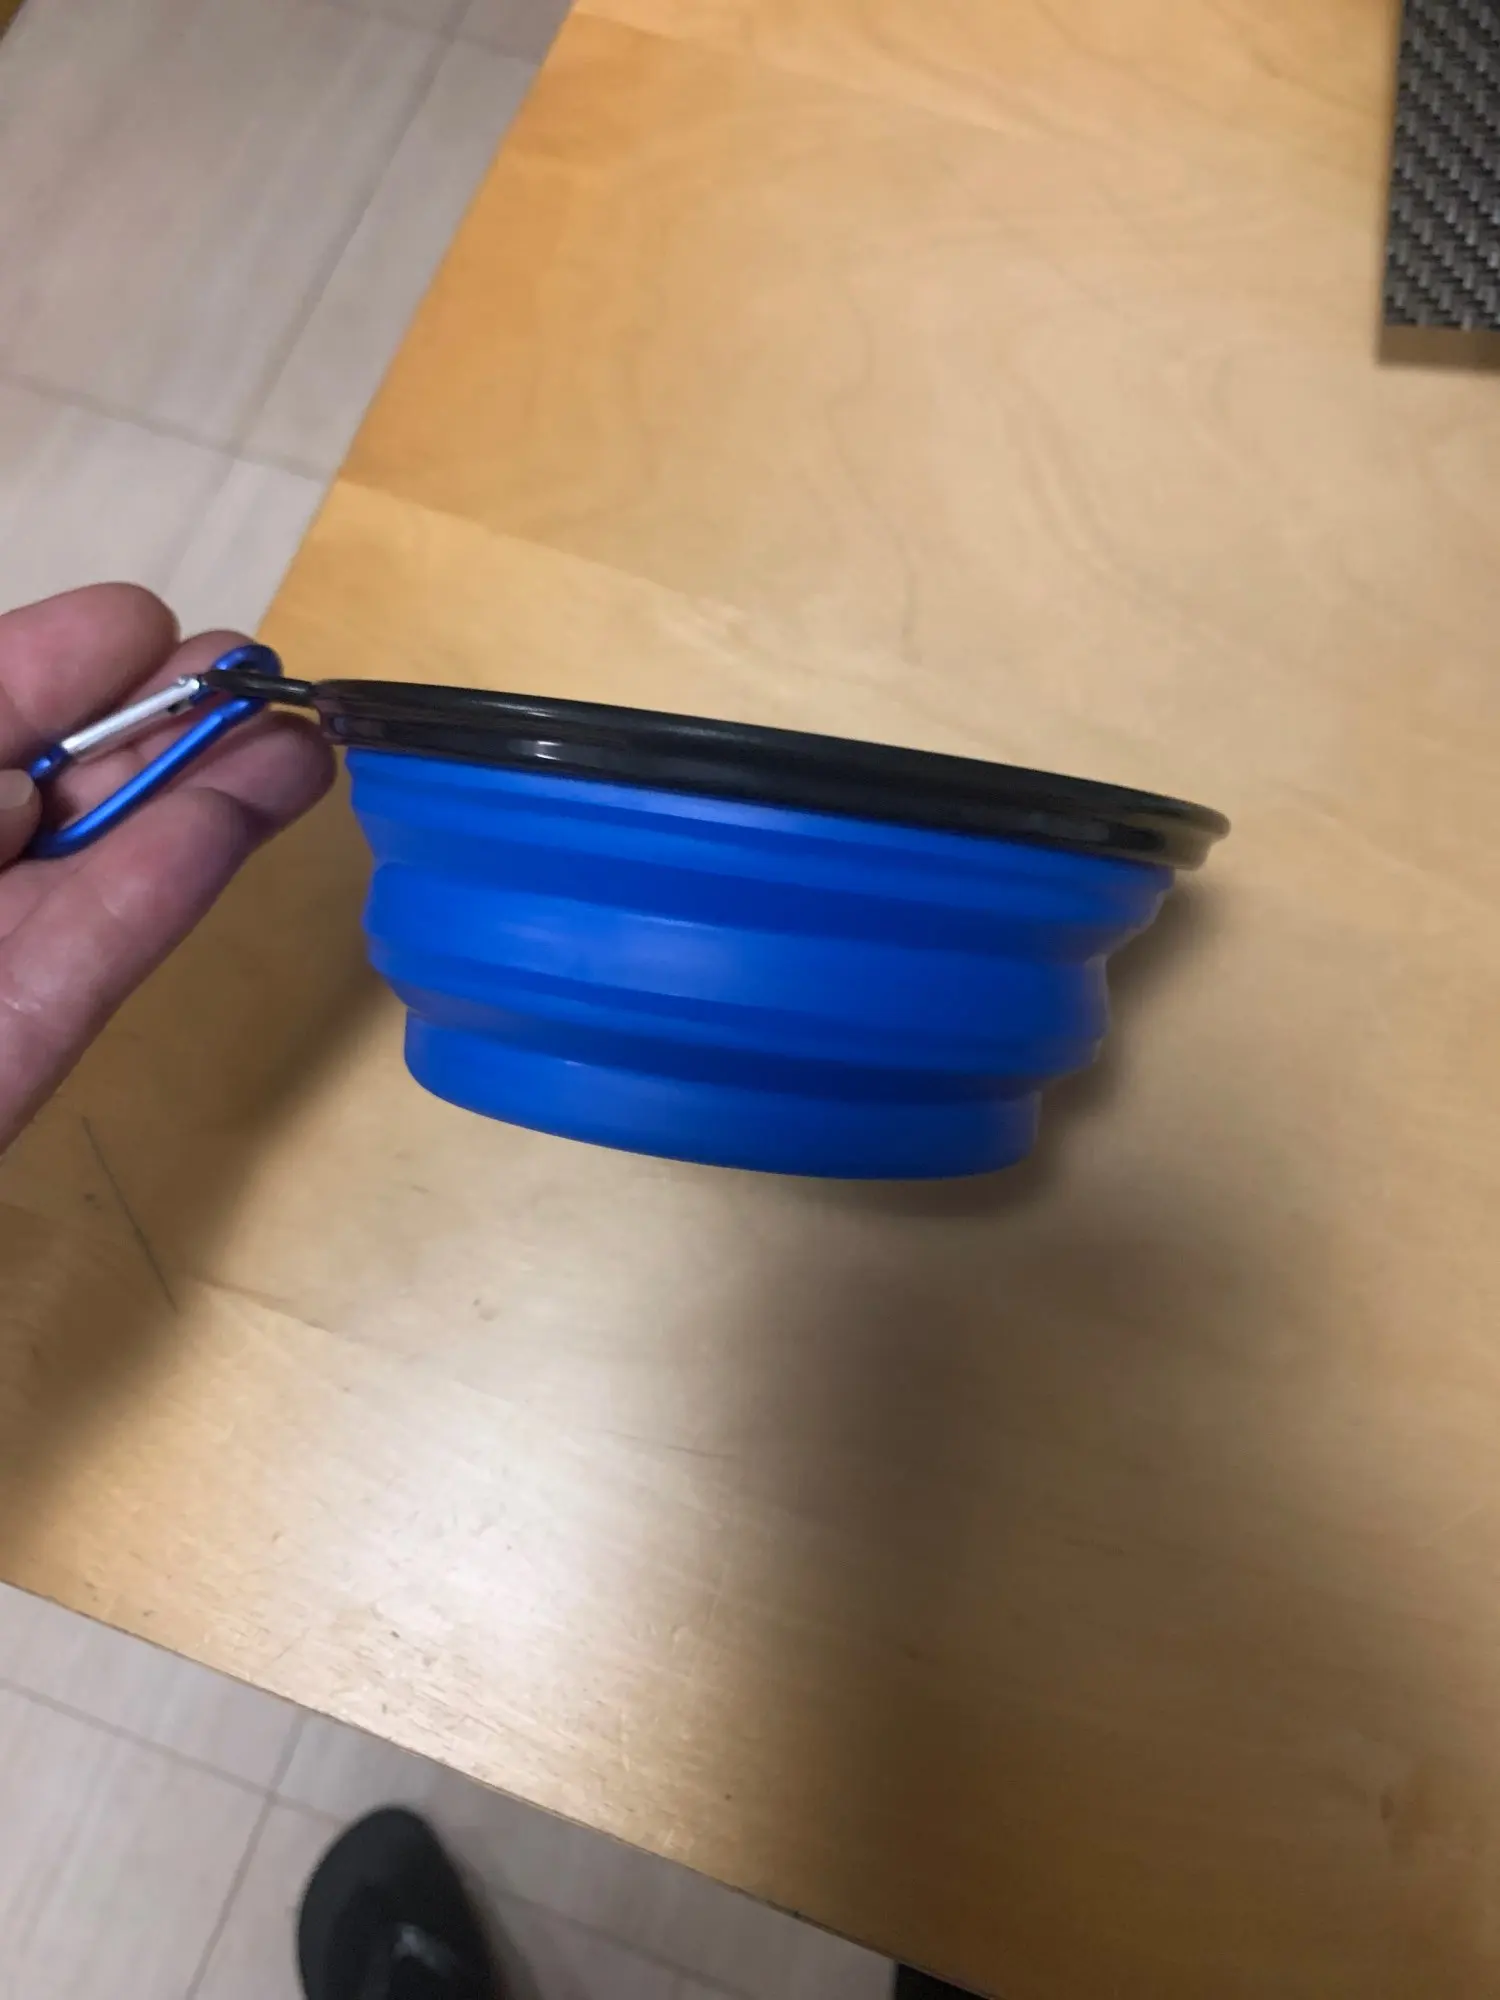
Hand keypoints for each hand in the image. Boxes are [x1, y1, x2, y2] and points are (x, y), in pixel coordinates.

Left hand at [0, 585, 333, 1148]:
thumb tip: (103, 692)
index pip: (19, 691)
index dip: (87, 664)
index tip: (154, 647)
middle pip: (80, 769)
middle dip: (172, 719)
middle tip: (262, 681)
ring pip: (116, 852)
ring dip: (215, 785)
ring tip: (308, 735)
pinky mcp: (29, 1033)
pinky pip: (107, 941)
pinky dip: (181, 868)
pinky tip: (255, 805)